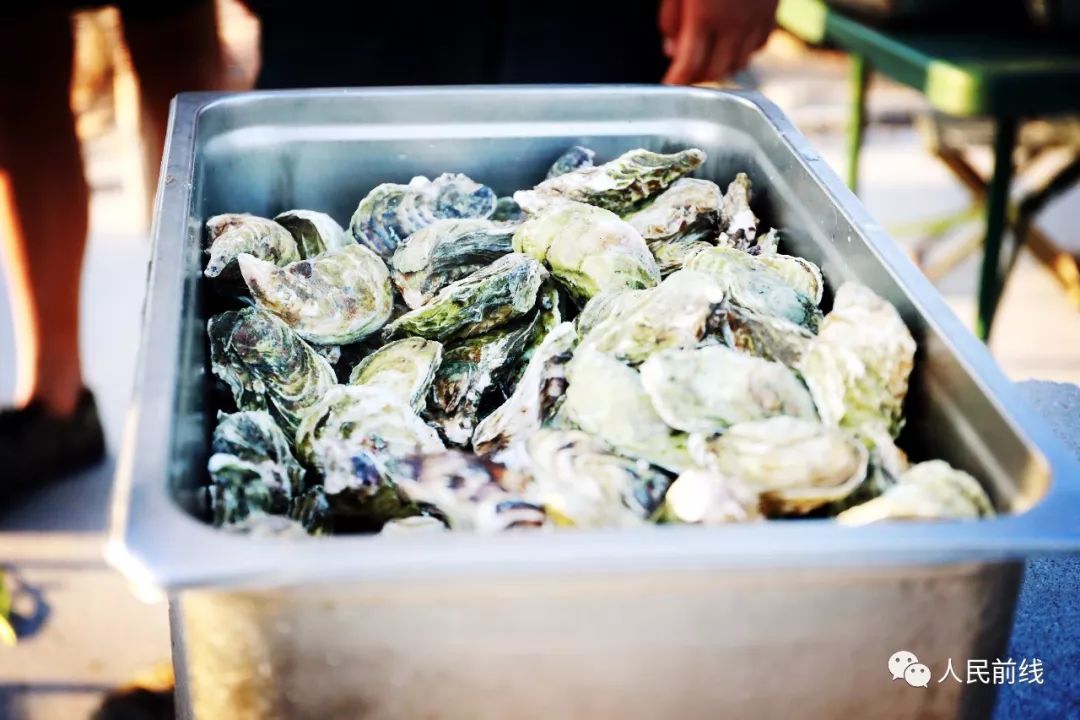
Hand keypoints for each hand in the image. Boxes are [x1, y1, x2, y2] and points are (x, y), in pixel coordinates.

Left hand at [660, 0, 778, 84]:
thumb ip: (671, 19)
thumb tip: (672, 49)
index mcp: (704, 17)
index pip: (690, 65)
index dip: (677, 82)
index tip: (668, 87)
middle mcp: (733, 25)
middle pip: (715, 71)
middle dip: (696, 77)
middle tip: (683, 72)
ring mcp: (756, 20)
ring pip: (739, 63)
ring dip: (720, 67)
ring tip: (705, 59)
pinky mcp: (771, 12)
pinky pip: (758, 46)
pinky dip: (743, 52)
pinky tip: (731, 43)